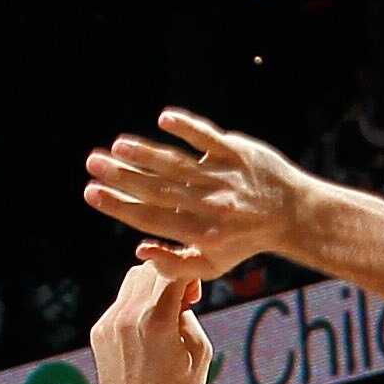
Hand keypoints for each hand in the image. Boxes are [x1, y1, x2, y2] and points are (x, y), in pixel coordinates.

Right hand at [85, 109, 301, 280]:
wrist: (293, 214)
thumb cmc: (244, 240)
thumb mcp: (213, 265)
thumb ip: (174, 264)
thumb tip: (138, 250)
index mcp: (200, 234)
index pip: (151, 218)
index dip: (119, 206)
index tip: (90, 192)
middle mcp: (211, 206)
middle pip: (158, 190)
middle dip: (123, 177)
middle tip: (93, 162)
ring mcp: (224, 178)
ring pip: (178, 164)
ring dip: (146, 154)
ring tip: (117, 146)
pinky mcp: (238, 154)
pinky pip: (209, 139)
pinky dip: (188, 128)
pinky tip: (164, 118)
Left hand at [88, 265, 212, 383]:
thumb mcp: (200, 352)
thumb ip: (189, 314)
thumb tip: (180, 295)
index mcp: (156, 320)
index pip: (171, 270)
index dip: (189, 276)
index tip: (196, 294)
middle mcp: (127, 316)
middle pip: (150, 269)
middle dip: (171, 277)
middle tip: (185, 302)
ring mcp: (109, 323)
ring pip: (132, 280)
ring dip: (153, 287)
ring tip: (166, 315)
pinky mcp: (99, 331)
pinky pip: (121, 302)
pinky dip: (138, 305)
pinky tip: (149, 331)